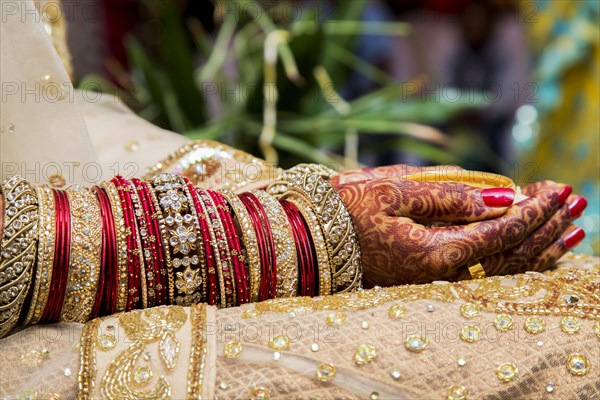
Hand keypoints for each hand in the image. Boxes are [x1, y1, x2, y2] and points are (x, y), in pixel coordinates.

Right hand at [331, 166, 585, 286]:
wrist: (309, 237)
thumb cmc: (344, 209)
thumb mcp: (392, 191)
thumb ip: (449, 195)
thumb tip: (500, 197)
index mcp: (433, 252)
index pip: (500, 232)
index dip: (533, 209)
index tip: (559, 187)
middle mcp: (440, 274)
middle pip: (511, 255)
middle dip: (547, 227)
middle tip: (576, 200)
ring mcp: (435, 280)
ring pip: (502, 269)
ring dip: (540, 247)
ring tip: (572, 229)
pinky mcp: (428, 277)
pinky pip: (484, 273)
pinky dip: (514, 259)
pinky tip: (532, 250)